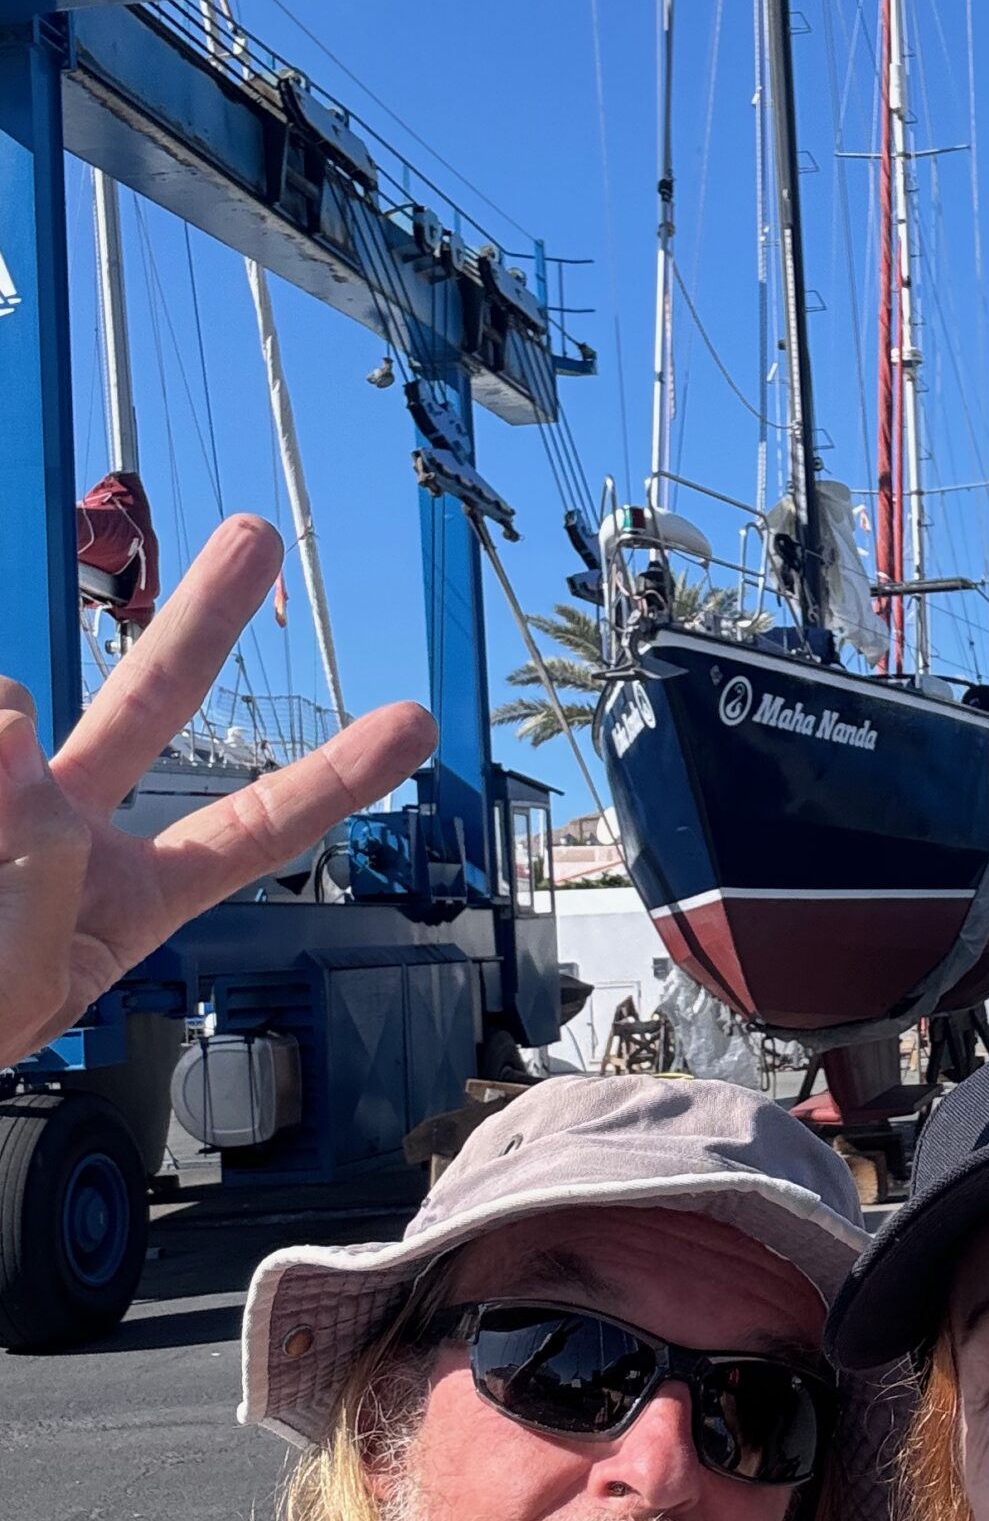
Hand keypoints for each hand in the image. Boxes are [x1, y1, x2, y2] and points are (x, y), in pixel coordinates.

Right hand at [0, 515, 436, 1069]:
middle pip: (152, 702)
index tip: (415, 721)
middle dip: (206, 617)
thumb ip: (28, 866)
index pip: (253, 830)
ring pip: (7, 711)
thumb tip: (6, 720)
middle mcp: (62, 829)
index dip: (336, 776)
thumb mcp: (16, 986)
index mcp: (126, 901)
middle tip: (258, 534)